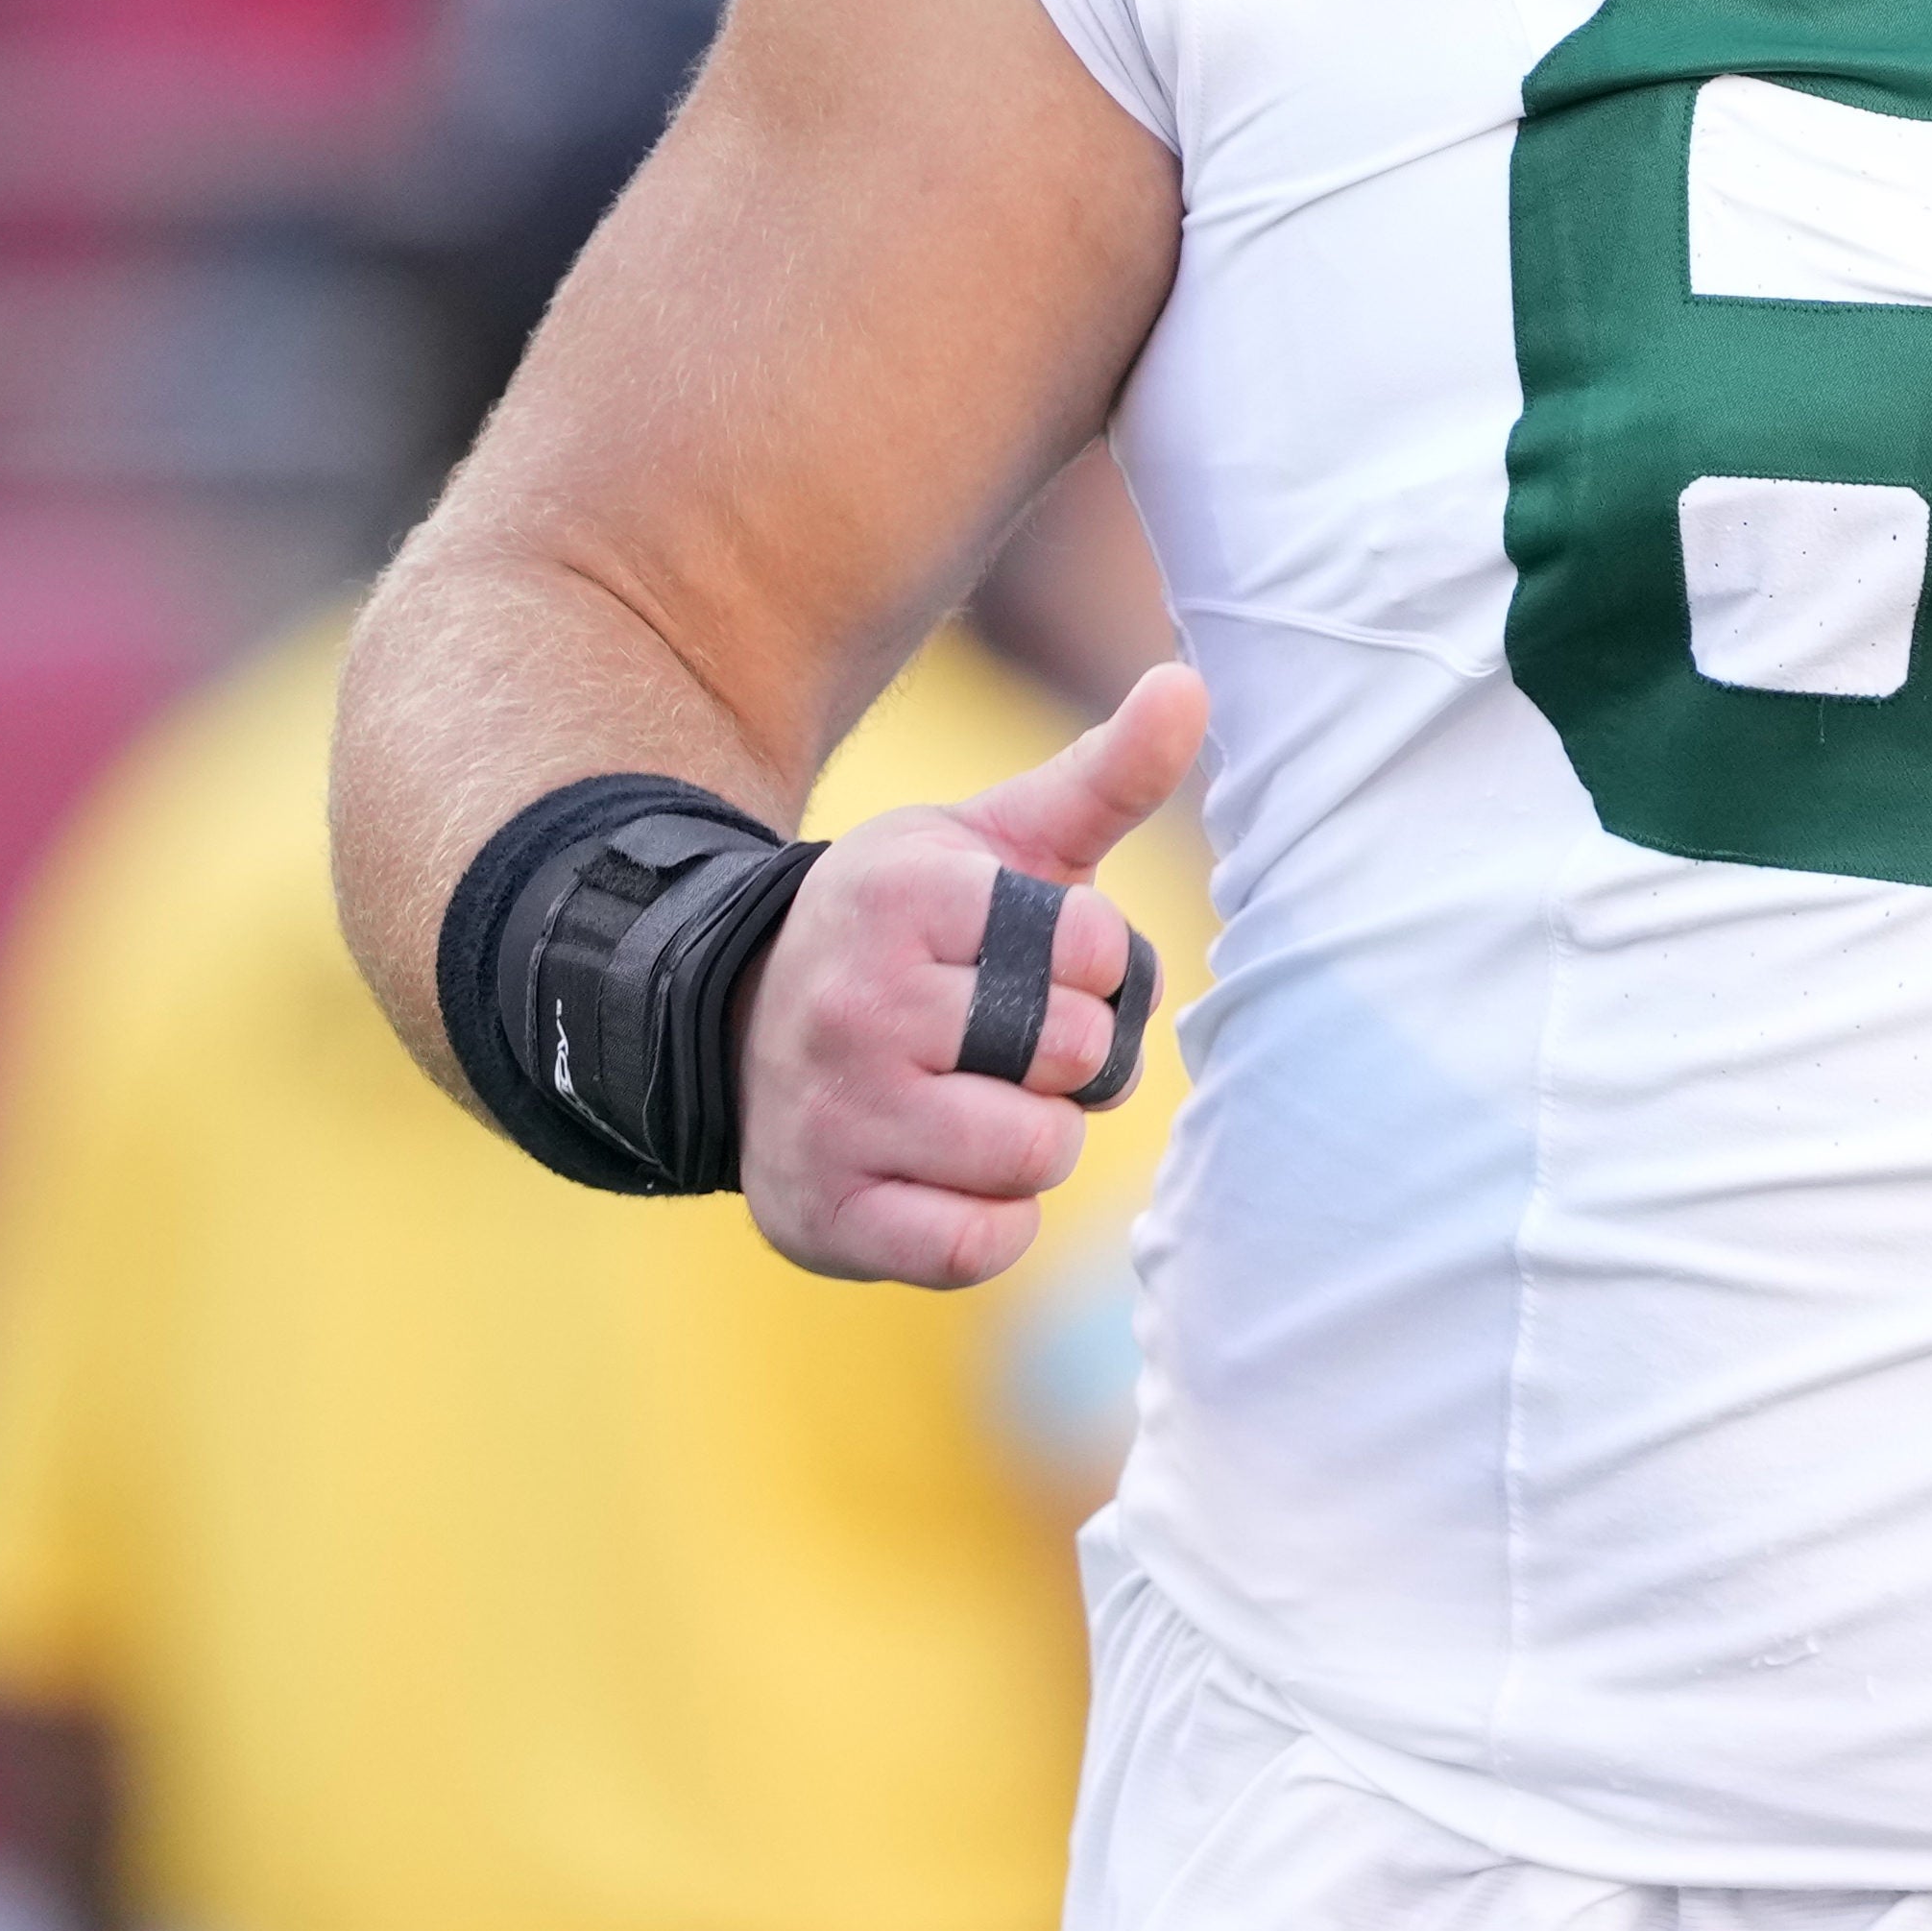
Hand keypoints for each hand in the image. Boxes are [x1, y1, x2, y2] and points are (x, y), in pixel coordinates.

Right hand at [741, 670, 1204, 1284]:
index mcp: (905, 896)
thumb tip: (1190, 685)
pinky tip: (952, 1175)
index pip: (1097, 948)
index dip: (1096, 964)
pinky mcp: (825, 1216)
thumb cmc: (909, 932)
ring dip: (1038, 1140)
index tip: (1034, 959)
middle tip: (1007, 1040)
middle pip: (1074, 1053)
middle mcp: (858, 1004)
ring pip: (1035, 1154)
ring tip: (978, 1102)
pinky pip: (978, 1246)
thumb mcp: (994, 840)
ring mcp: (834, 1115)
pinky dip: (994, 1222)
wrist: (741, 1025)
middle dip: (1072, 1054)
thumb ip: (1104, 776)